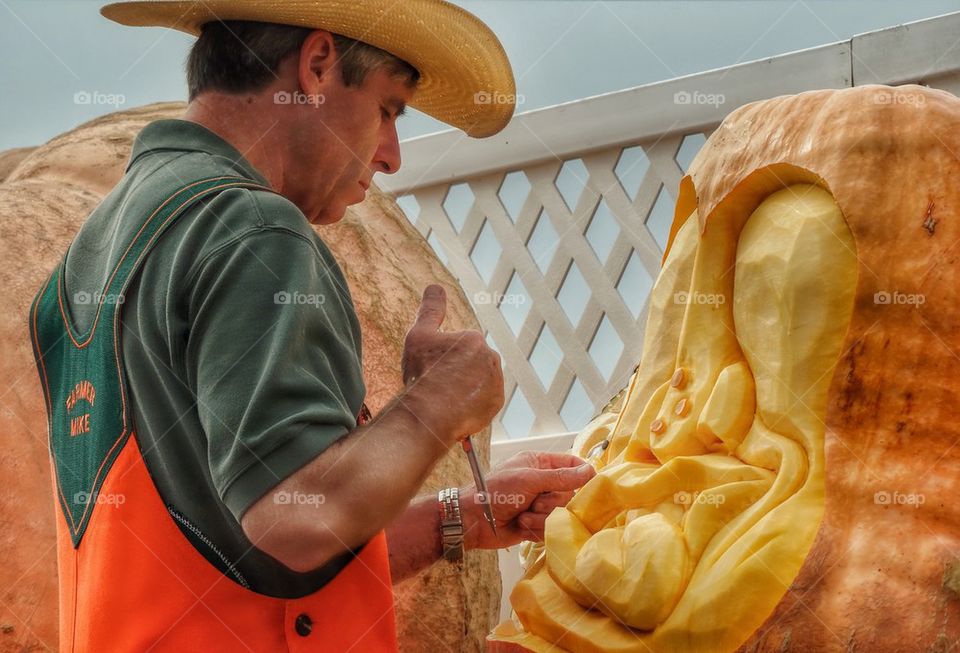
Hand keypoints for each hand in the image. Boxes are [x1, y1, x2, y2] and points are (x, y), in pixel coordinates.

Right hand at [401, 285, 503, 444]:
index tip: (432, 371)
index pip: (459, 347)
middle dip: (457, 373)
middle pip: (471, 364)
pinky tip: (455, 409)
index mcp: (474, 338)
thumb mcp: (418, 336)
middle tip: (438, 386)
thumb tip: (435, 285)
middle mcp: (491, 357)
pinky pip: (484, 401)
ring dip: (466, 388)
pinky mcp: (496, 403)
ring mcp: (496, 381)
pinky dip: (472, 404)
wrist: (428, 414)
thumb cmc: (422, 374)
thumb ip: (430, 309)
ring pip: (479, 381)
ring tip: (446, 400)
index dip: (442, 360)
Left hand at [461, 451, 596, 549]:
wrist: (473, 520)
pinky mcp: (536, 524)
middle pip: (569, 493)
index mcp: (539, 464)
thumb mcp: (529, 479)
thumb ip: (560, 477)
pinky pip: (551, 527)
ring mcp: (539, 504)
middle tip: (535, 501)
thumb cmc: (495, 492)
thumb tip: (590, 471)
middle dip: (552, 501)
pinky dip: (537, 527)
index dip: (582, 474)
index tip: (590, 483)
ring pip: (561, 513)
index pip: (571, 465)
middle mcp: (542, 483)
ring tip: (523, 514)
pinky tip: (521, 524)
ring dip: (542, 516)